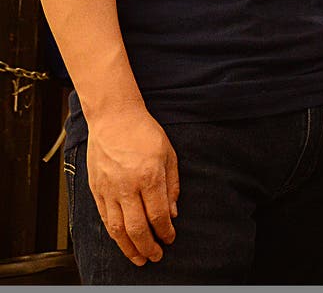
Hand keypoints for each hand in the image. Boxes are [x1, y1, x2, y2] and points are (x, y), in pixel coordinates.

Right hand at [86, 110, 178, 265]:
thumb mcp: (168, 153)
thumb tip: (172, 213)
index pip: (158, 215)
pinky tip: (122, 241)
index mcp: (149, 176)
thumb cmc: (143, 131)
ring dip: (128, 248)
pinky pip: (105, 218)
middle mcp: (127, 186)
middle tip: (156, 256)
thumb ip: (172, 185)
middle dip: (148, 247)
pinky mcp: (96, 189)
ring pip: (117, 229)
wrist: (114, 117)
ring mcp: (109, 189)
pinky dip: (113, 234)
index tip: (170, 238)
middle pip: (137, 228)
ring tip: (138, 258)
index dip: (165, 232)